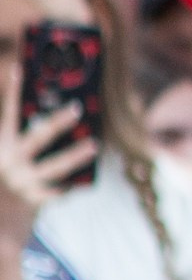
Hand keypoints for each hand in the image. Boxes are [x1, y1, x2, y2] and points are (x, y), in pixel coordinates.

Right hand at [0, 57, 93, 279]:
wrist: (1, 212)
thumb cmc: (13, 172)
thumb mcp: (12, 150)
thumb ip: (29, 135)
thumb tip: (66, 112)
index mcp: (3, 141)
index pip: (9, 111)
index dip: (14, 89)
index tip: (20, 67)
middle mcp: (10, 159)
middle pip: (37, 137)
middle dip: (57, 122)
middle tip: (77, 108)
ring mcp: (22, 179)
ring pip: (54, 166)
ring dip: (75, 155)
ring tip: (95, 145)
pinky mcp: (33, 199)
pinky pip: (58, 191)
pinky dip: (71, 185)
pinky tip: (85, 182)